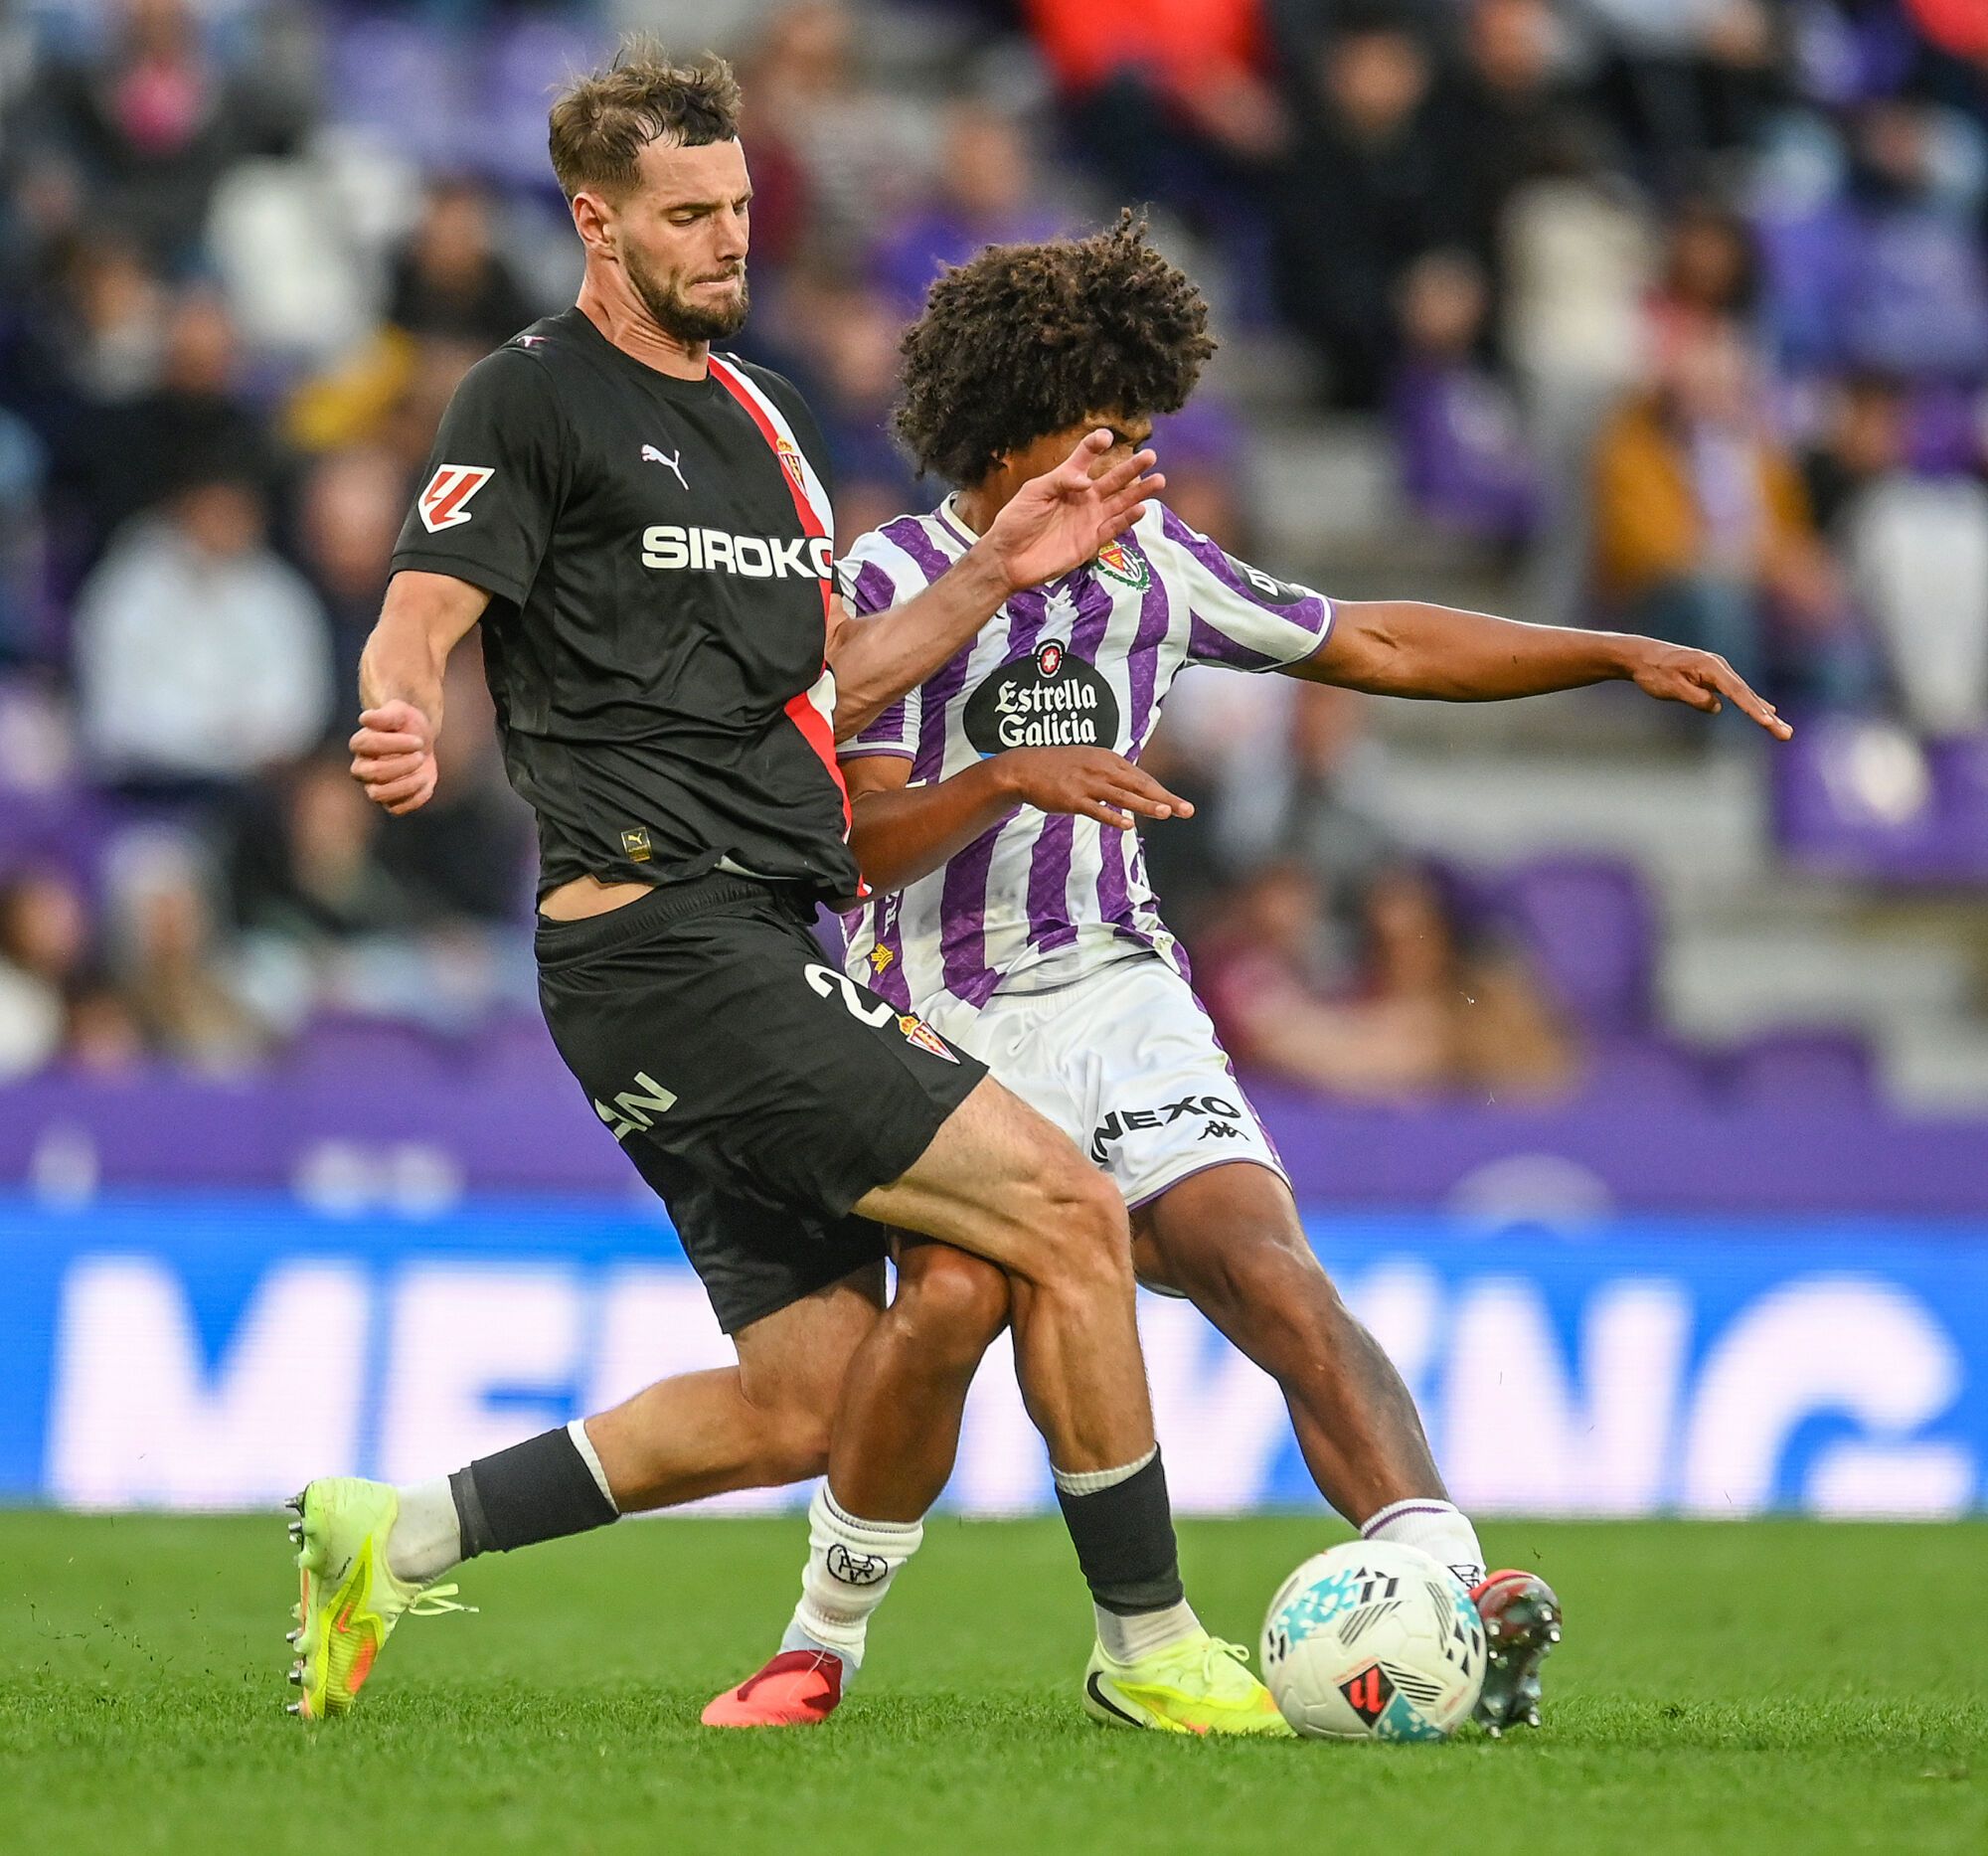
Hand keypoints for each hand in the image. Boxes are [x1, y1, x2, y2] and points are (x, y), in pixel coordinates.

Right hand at [350, 699, 438, 813]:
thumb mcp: (399, 713)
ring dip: (406, 785)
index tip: (419, 740)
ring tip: (424, 774)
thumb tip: (366, 718)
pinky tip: (426, 782)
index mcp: (360, 743)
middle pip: (373, 773)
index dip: (396, 743)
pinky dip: (414, 798)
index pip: (369, 745)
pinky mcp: (390, 801)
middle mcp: (362, 768)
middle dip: (402, 765)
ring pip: (379, 795)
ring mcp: (374, 786)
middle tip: (420, 756)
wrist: (419, 741)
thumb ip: (384, 716)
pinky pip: (396, 809)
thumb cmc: (405, 725)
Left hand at [981, 431, 1163, 593]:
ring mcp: (1090, 520)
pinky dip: (1127, 520)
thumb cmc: (1016, 521)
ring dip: (1139, 492)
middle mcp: (1084, 498)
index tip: (1106, 438)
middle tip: (1151, 456)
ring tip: (1158, 480)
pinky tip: (1140, 509)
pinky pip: (1113, 528)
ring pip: (1120, 503)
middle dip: (1132, 468)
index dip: (1095, 447)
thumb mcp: (1033, 492)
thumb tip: (1086, 480)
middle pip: (1113, 480)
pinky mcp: (1091, 542)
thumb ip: (1060, 480)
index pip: (1085, 458)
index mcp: (1068, 481)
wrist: (1008, 558)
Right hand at [996, 746, 1194, 827]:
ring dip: (1145, 805)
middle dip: (1165, 798)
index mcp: (1107, 759)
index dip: (1161, 791)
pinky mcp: (1072, 799)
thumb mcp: (1088, 761)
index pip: (1140, 777)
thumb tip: (1131, 789)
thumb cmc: (1057, 767)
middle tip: (1187, 810)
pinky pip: (1096, 809)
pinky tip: (1128, 825)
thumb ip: (1110, 773)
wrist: (1023, 768)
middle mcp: (1101, 768)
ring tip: (1166, 813)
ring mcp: (1087, 783)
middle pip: (1139, 785)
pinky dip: (1112, 816)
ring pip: (1122, 796)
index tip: (1178, 803)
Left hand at [1626, 641, 1792, 738]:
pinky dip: (1752, 703)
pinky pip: (1737, 692)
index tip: (1768, 723)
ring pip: (1744, 694)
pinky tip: (1766, 711)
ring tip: (1782, 729)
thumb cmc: (1653, 672)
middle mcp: (1719, 666)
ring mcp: (1717, 670)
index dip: (1754, 709)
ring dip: (1764, 712)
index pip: (1737, 693)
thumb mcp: (1671, 688)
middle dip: (1767, 717)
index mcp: (1711, 667)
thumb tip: (1717, 707)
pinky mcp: (1712, 675)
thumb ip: (1695, 698)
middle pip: (1747, 695)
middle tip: (1786, 734)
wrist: (1640, 656)